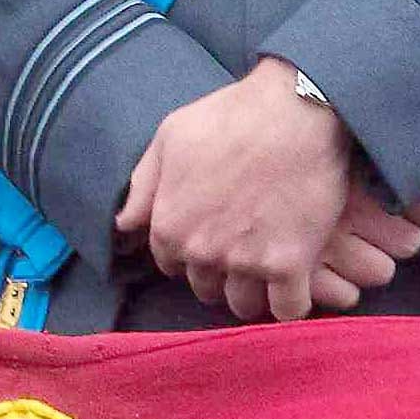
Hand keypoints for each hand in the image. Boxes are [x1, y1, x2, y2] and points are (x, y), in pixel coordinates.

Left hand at [113, 62, 362, 322]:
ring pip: (243, 303)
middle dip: (221, 273)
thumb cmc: (231, 116)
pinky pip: (288, 309)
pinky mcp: (290, 265)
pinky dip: (292, 302)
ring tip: (269, 268)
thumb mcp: (170, 137)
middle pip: (206, 287)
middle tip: (244, 249)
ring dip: (254, 291)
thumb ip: (144, 185)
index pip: (171, 265)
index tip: (212, 237)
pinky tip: (296, 283)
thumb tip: (123, 224)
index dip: (191, 252)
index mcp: (169, 225)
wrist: (296, 109)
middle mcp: (201, 250)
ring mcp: (245, 261)